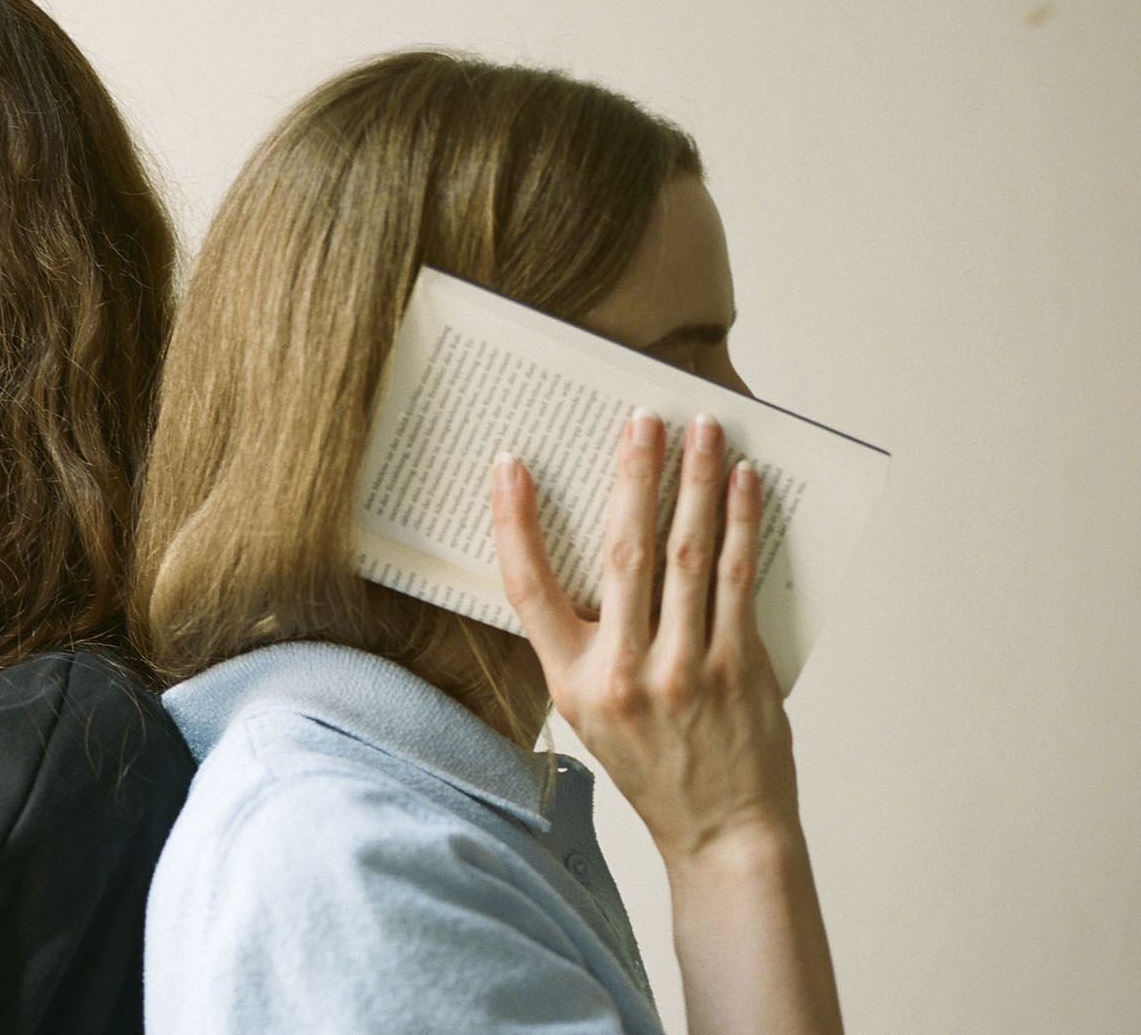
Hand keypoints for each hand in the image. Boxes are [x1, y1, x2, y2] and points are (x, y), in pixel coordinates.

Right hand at [490, 410, 800, 863]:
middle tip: (642, 419)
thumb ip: (587, 641)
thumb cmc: (654, 766)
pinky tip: (742, 485)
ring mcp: (686, 669)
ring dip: (696, 483)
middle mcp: (624, 673)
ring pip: (688, 555)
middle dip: (633, 475)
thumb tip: (599, 549)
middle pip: (623, 553)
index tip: (509, 466)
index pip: (529, 589)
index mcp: (573, 683)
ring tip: (702, 431)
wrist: (723, 830)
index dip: (515, 523)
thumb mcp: (590, 713)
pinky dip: (740, 524)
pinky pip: (736, 580)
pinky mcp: (739, 667)